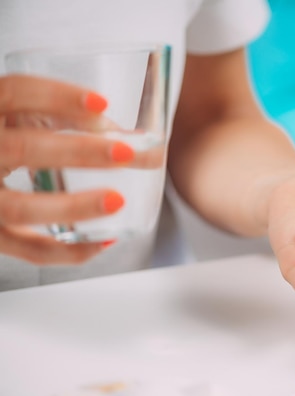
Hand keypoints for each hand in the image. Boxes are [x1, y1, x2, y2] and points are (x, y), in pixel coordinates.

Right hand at [0, 75, 133, 263]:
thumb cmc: (3, 143)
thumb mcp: (20, 120)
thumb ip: (63, 118)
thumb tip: (129, 134)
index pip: (13, 93)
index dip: (56, 96)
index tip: (103, 103)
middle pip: (21, 149)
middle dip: (79, 152)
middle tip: (126, 153)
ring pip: (20, 208)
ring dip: (74, 206)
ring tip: (117, 200)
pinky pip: (29, 250)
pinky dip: (69, 251)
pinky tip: (103, 241)